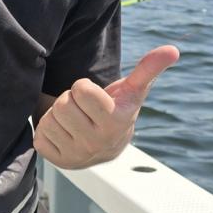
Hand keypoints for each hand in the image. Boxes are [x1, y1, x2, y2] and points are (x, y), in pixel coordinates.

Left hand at [34, 45, 179, 169]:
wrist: (106, 146)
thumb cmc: (117, 108)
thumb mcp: (132, 90)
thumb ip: (148, 69)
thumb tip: (173, 50)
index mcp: (116, 121)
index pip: (80, 89)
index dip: (83, 88)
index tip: (93, 97)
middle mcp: (97, 143)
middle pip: (62, 105)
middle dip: (70, 101)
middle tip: (82, 109)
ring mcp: (77, 155)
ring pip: (49, 120)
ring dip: (57, 116)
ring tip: (74, 121)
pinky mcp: (59, 163)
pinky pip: (39, 137)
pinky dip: (47, 133)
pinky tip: (64, 134)